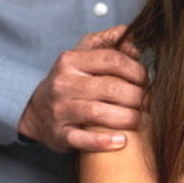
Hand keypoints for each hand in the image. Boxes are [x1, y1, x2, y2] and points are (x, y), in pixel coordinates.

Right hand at [18, 25, 145, 151]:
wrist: (35, 112)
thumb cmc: (68, 82)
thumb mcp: (81, 55)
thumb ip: (108, 42)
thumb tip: (133, 40)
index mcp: (71, 61)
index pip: (112, 59)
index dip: (136, 70)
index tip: (146, 80)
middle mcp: (63, 83)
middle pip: (110, 87)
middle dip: (137, 97)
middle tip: (148, 104)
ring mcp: (60, 110)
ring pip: (98, 113)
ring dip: (127, 119)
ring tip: (141, 121)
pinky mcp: (59, 134)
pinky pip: (83, 139)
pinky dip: (104, 142)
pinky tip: (122, 141)